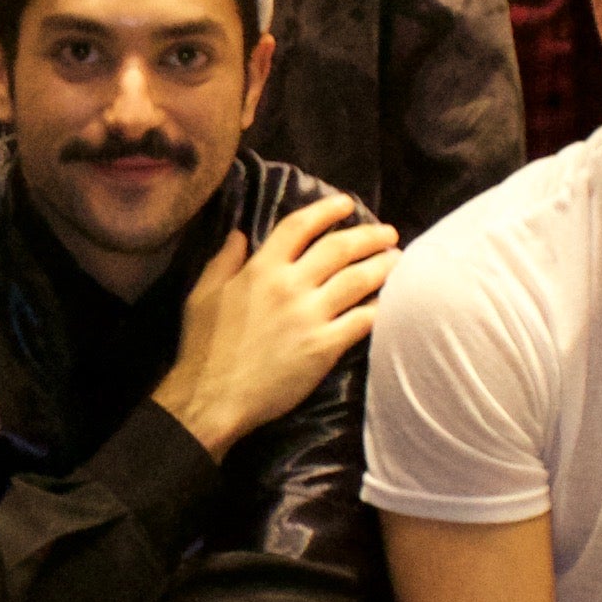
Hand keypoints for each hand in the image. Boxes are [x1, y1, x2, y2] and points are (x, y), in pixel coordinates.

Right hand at [150, 195, 400, 453]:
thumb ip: (223, 260)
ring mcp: (310, 316)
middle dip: (368, 236)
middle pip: (339, 249)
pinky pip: (362, 320)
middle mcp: (290, 285)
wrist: (213, 398)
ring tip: (398, 259)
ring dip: (382, 266)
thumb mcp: (203, 294)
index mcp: (261, 269)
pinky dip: (380, 308)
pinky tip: (391, 301)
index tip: (347, 203)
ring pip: (357, 280)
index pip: (299, 226)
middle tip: (388, 232)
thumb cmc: (204, 348)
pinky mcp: (325, 346)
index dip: (326, 210)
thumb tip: (239, 233)